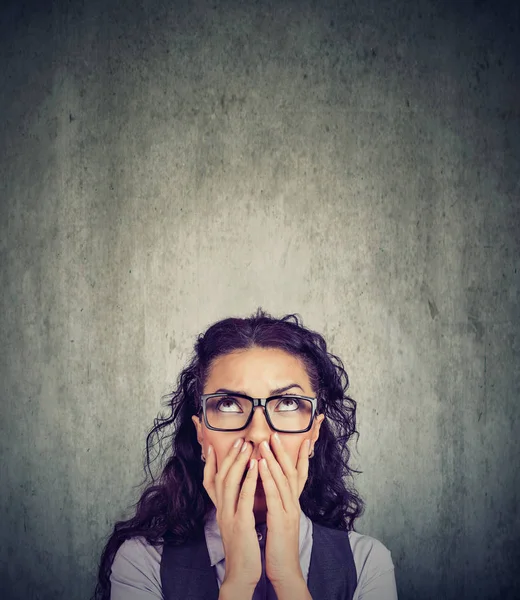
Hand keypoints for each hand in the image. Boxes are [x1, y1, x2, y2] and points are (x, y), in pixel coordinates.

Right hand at [203, 438, 261, 590]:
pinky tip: (256, 467)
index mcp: (220, 510)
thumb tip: (238, 490)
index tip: (212, 445)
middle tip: (238, 439)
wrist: (241, 575)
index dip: (210, 463)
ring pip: (229, 482)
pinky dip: (249, 480)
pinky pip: (244, 497)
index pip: (210, 481)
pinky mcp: (240, 524)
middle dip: (228, 456)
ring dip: (238, 462)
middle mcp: (221, 510)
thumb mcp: (234, 523)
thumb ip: (234, 506)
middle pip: (220, 477)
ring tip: (247, 446)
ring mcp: (229, 516)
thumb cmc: (242, 549)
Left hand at [258, 433, 310, 587]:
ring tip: (265, 443)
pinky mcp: (280, 520)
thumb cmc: (279, 547)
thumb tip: (273, 490)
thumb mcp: (281, 521)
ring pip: (282, 479)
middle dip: (283, 452)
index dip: (300, 457)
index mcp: (293, 504)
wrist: (285, 571)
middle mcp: (294, 504)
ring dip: (273, 459)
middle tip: (274, 434)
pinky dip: (267, 477)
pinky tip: (260, 465)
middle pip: (290, 472)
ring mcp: (289, 511)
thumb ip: (279, 504)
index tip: (302, 440)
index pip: (298, 476)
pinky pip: (273, 494)